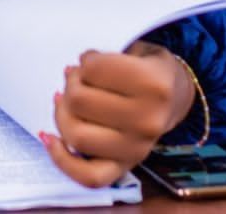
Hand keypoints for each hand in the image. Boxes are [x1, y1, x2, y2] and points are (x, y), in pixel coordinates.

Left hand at [40, 41, 195, 188]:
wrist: (175, 97)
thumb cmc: (147, 71)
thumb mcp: (135, 51)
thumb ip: (103, 59)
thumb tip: (70, 73)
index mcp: (154, 85)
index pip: (93, 69)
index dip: (86, 60)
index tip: (92, 60)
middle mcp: (148, 121)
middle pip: (79, 101)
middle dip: (71, 84)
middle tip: (78, 79)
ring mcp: (136, 148)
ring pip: (76, 136)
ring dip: (62, 114)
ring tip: (67, 102)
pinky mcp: (124, 167)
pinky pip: (87, 175)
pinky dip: (62, 159)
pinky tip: (50, 138)